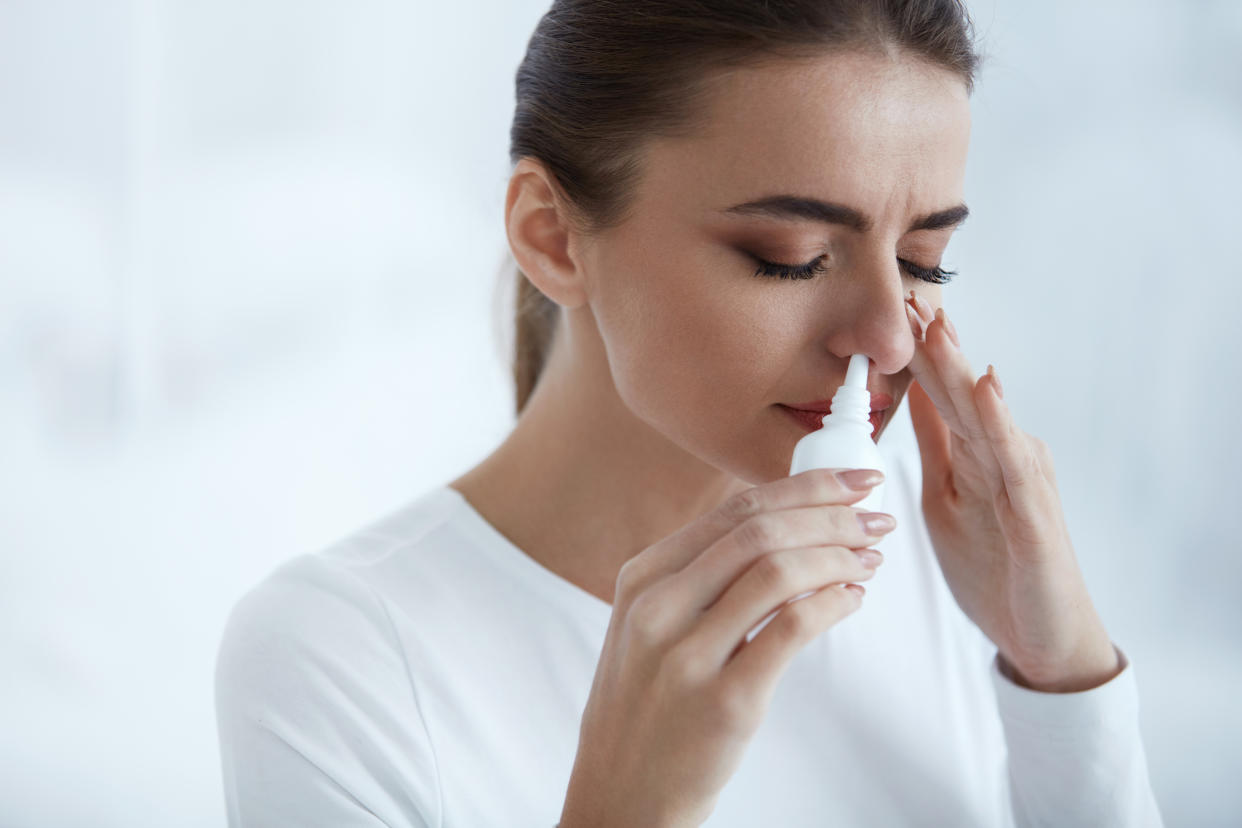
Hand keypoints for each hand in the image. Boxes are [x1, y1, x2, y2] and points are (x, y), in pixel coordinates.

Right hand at [560, 467, 893, 827]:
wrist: (622, 793)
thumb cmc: (646, 708)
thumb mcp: (647, 627)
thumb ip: (698, 577)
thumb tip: (784, 526)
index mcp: (643, 578)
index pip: (735, 509)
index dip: (804, 488)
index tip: (851, 482)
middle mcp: (658, 607)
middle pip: (760, 530)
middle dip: (832, 514)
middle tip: (876, 518)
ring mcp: (687, 654)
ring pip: (778, 571)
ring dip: (839, 556)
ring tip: (870, 559)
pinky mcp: (725, 701)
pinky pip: (792, 629)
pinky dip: (833, 604)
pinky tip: (850, 600)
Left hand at [902, 291, 1120, 692]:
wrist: (1041, 636)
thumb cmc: (996, 566)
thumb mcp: (946, 497)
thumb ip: (936, 447)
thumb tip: (912, 399)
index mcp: (976, 453)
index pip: (940, 393)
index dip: (915, 352)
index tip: (890, 308)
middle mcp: (1002, 455)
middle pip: (960, 392)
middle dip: (934, 344)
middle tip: (907, 295)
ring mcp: (1021, 480)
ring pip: (983, 413)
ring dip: (959, 367)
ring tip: (937, 324)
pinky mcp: (1034, 512)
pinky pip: (1012, 459)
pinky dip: (997, 420)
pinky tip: (985, 385)